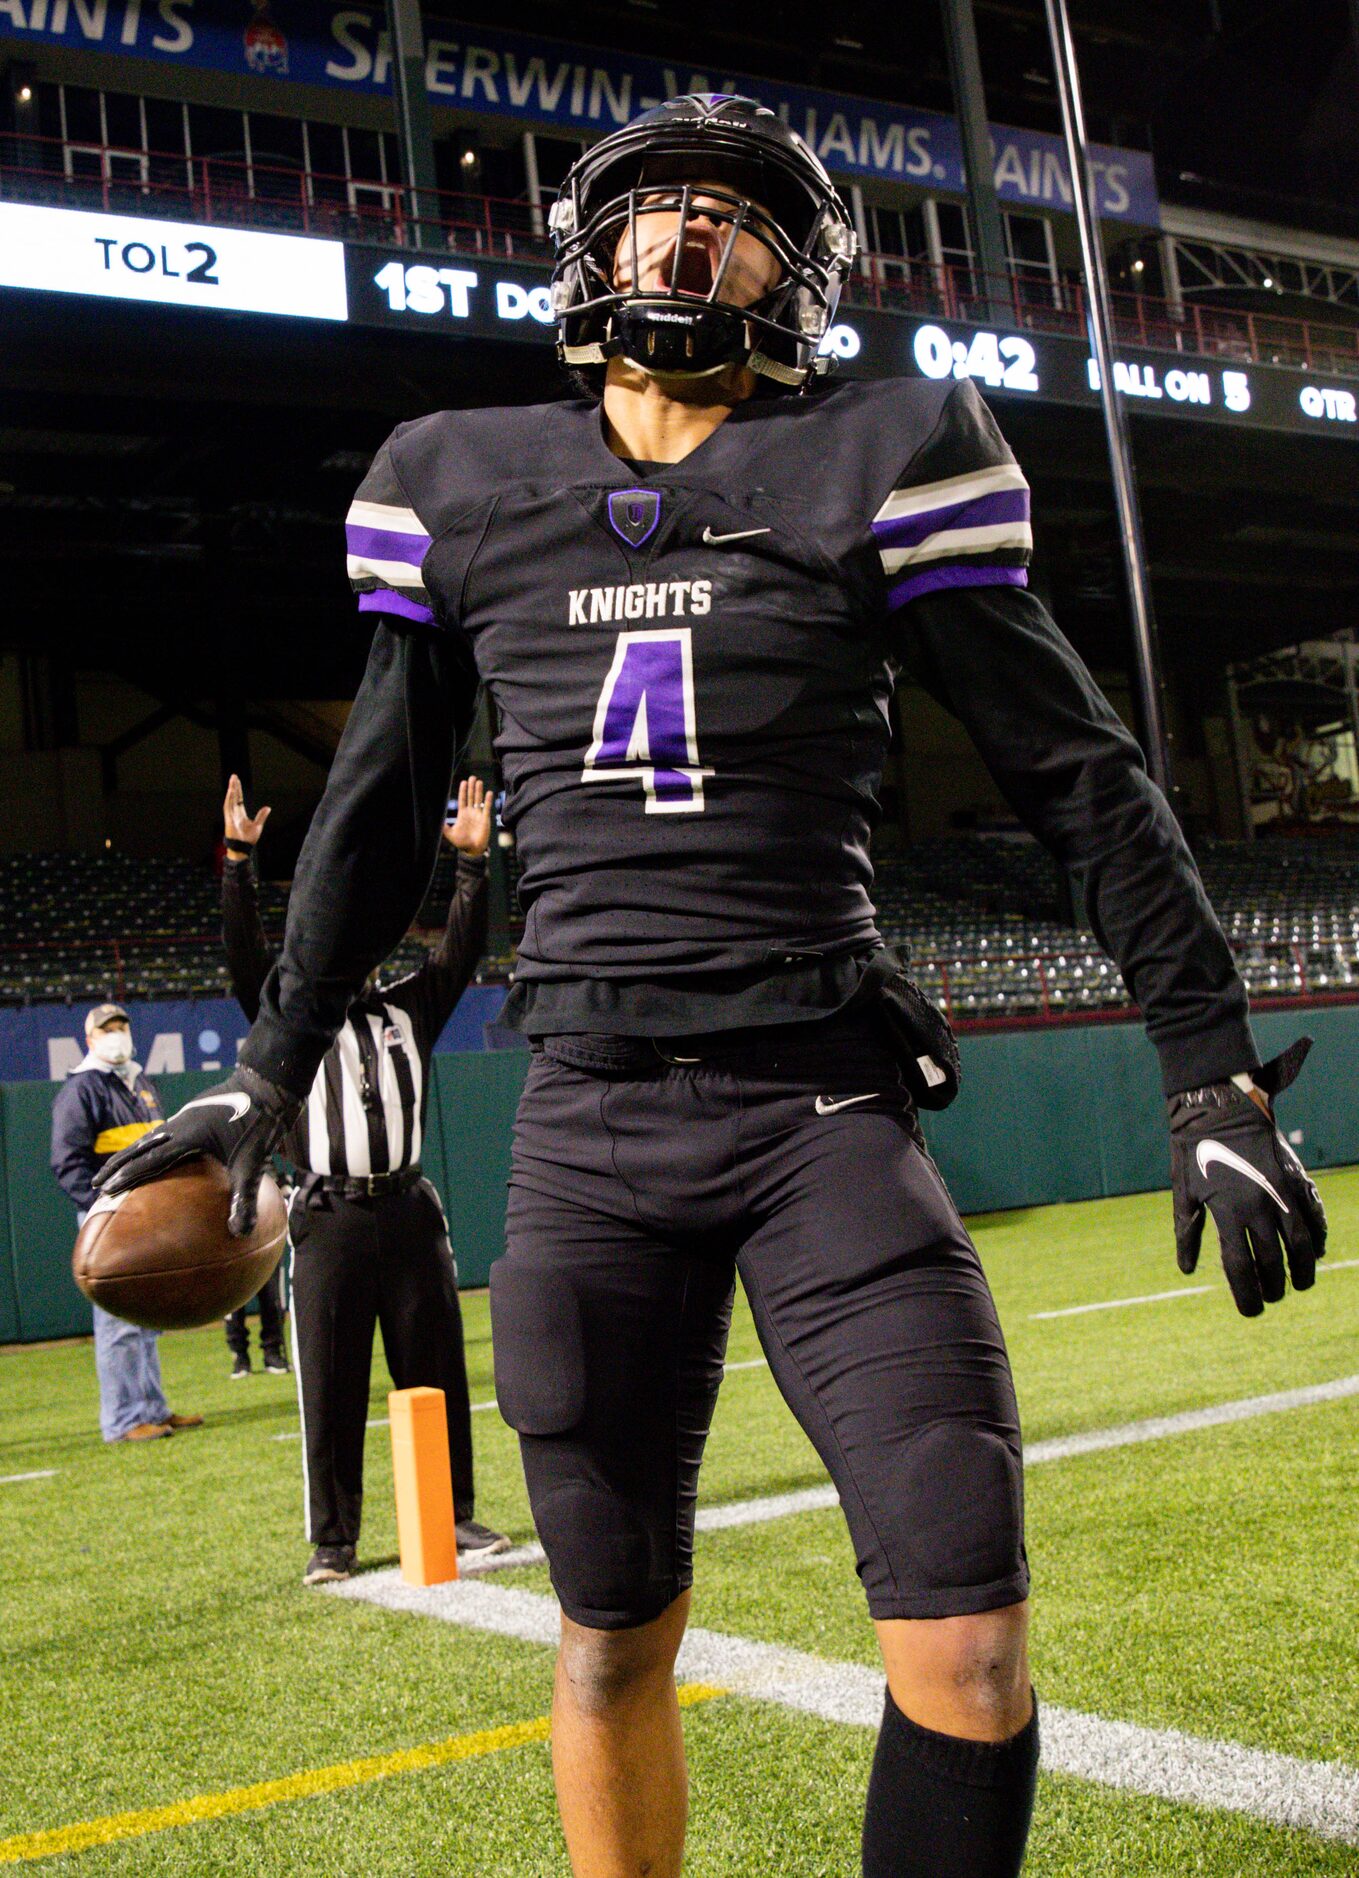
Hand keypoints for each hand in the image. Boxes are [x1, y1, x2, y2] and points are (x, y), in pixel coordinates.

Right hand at [94, 1067, 299, 1237]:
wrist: (269, 1082)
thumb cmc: (261, 1120)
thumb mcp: (254, 1163)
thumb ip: (245, 1198)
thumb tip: (240, 1234)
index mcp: (188, 1135)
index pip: (149, 1159)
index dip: (126, 1175)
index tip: (104, 1189)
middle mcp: (181, 1124)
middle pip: (140, 1147)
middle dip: (117, 1166)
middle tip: (96, 1184)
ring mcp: (188, 1116)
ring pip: (151, 1138)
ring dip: (133, 1154)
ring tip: (119, 1169)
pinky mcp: (198, 1113)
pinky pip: (168, 1133)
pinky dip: (154, 1145)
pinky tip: (160, 1154)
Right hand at [223, 773, 270, 846]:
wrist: (243, 848)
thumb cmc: (249, 839)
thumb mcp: (258, 825)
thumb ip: (261, 816)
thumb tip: (268, 808)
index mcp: (240, 813)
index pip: (239, 799)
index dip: (238, 790)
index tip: (237, 781)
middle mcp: (234, 813)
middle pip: (234, 796)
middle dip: (234, 786)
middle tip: (234, 776)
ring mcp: (231, 815)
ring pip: (230, 799)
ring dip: (231, 790)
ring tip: (232, 780)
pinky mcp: (228, 819)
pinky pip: (228, 806)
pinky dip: (229, 799)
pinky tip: (231, 791)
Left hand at [443, 776, 491, 857]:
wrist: (472, 850)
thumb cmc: (461, 843)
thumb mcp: (450, 834)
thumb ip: (444, 827)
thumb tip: (437, 820)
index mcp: (462, 814)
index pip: (462, 799)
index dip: (463, 791)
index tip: (463, 782)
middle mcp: (471, 813)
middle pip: (471, 797)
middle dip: (471, 787)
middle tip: (472, 777)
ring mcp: (478, 815)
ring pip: (478, 800)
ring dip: (479, 791)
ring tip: (479, 781)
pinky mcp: (485, 819)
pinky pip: (487, 808)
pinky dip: (488, 800)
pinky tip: (488, 793)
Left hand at [1168, 1040, 1326, 1316]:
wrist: (1219, 1107)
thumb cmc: (1193, 1151)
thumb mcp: (1184, 1192)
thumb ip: (1188, 1232)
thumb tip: (1188, 1270)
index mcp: (1226, 1212)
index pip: (1240, 1268)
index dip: (1247, 1295)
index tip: (1251, 1312)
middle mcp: (1257, 1206)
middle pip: (1272, 1262)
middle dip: (1274, 1287)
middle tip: (1271, 1298)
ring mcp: (1280, 1192)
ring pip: (1302, 1244)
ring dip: (1304, 1270)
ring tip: (1300, 1284)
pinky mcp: (1295, 1178)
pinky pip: (1314, 1215)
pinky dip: (1318, 1237)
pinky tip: (1315, 1251)